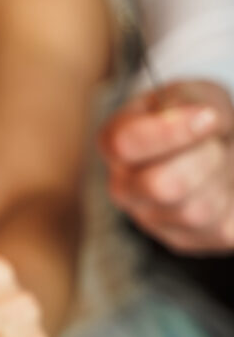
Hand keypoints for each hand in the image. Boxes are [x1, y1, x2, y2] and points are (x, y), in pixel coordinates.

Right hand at [99, 80, 233, 253]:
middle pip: (161, 186)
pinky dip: (233, 200)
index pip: (125, 144)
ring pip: (196, 211)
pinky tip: (226, 184)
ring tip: (222, 161)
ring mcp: (152, 220)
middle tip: (216, 143)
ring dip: (223, 180)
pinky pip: (220, 231)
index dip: (171, 132)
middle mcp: (124, 189)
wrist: (213, 144)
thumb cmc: (197, 115)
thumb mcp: (193, 94)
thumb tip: (203, 119)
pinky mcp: (186, 242)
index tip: (209, 117)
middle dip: (204, 159)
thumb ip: (190, 101)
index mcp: (115, 145)